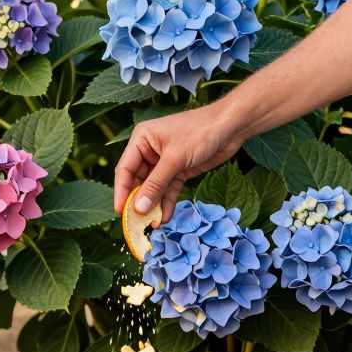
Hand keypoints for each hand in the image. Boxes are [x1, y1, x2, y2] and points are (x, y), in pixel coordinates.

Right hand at [114, 103, 245, 222]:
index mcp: (142, 139)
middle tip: (136, 223)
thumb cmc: (200, 132)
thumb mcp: (175, 159)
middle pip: (138, 181)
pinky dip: (166, 203)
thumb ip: (156, 184)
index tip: (120, 212)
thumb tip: (139, 208)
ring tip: (152, 225)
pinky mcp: (179, 170)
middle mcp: (149, 150)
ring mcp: (164, 161)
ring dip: (153, 205)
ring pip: (153, 188)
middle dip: (138, 202)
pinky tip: (165, 217)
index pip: (125, 169)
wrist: (231, 127)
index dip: (121, 191)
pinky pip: (168, 189)